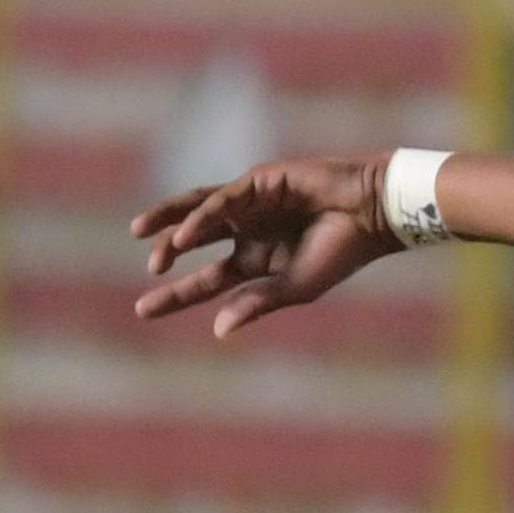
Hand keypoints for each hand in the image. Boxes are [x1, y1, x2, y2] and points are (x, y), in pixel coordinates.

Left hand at [128, 156, 403, 338]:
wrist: (373, 212)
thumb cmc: (342, 252)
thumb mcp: (297, 286)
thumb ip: (257, 303)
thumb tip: (219, 331)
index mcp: (256, 261)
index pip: (207, 280)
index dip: (175, 295)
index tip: (143, 310)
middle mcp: (247, 232)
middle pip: (194, 241)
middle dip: (168, 253)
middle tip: (151, 270)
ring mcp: (250, 204)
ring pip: (198, 211)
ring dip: (170, 222)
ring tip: (140, 233)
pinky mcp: (258, 181)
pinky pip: (222, 200)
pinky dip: (201, 217)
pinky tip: (185, 236)